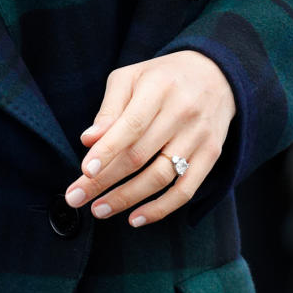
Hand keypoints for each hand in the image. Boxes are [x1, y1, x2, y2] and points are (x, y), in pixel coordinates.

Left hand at [63, 51, 235, 226]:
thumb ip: (110, 109)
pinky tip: (135, 218)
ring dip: (127, 199)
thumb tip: (88, 140)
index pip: (131, 125)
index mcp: (159, 88)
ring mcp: (199, 136)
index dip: (107, 150)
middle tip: (76, 197)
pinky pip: (186, 190)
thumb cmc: (162, 77)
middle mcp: (182, 112)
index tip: (85, 171)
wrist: (216, 74)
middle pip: (140, 156)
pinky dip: (160, 209)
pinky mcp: (211, 155)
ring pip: (160, 177)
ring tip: (99, 209)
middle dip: (104, 181)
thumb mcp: (131, 78)